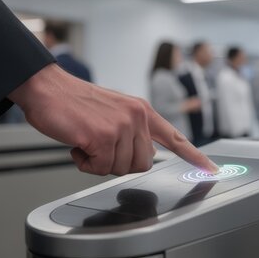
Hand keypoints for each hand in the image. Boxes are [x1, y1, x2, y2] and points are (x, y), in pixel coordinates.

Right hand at [8, 64, 217, 175]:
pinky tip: (77, 144)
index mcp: (142, 111)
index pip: (174, 137)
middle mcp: (137, 117)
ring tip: (87, 141)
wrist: (47, 88)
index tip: (211, 169)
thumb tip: (148, 156)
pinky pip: (100, 168)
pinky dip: (85, 163)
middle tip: (100, 146)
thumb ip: (134, 131)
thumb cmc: (76, 103)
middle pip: (143, 164)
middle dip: (119, 163)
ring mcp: (121, 126)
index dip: (194, 156)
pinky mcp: (102, 137)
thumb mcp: (114, 112)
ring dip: (99, 162)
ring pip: (121, 169)